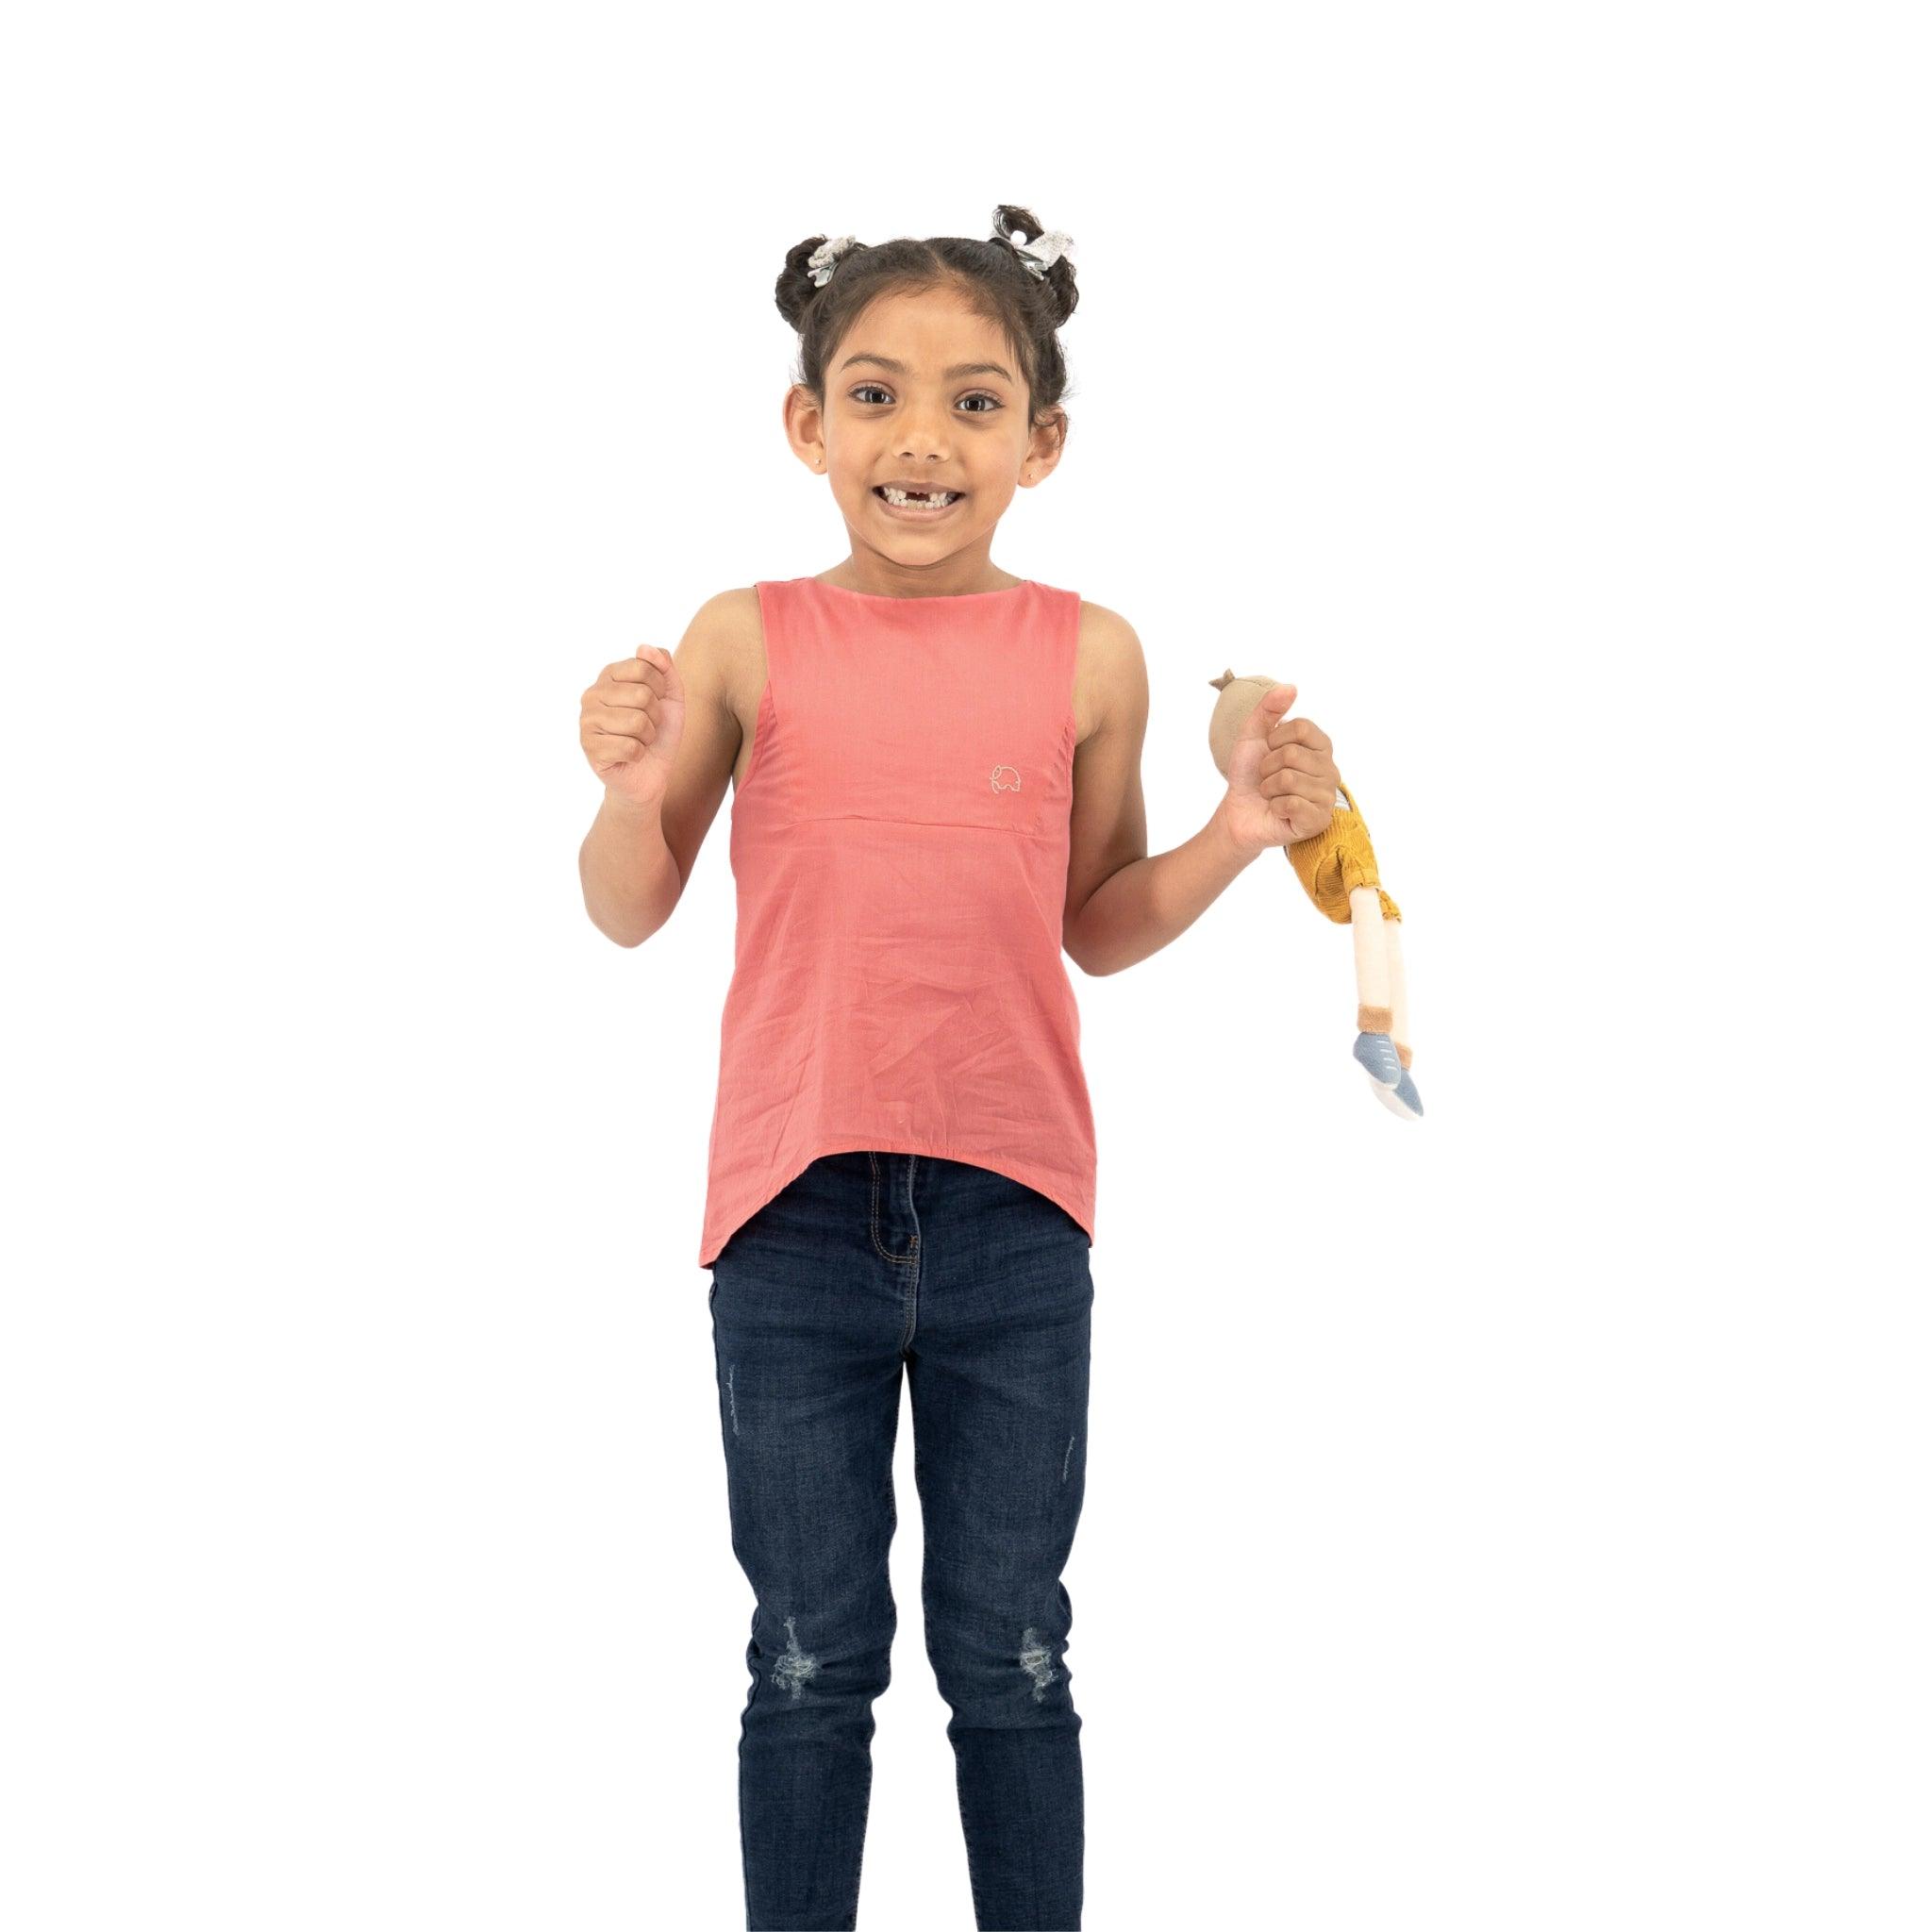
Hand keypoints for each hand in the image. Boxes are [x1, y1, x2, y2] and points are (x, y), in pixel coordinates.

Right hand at [580, 644, 682, 809]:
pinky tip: (630, 756)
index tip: (657, 703)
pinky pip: (629, 746)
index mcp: (609, 676)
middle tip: (648, 727)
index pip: (642, 666)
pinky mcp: (589, 748)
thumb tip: (644, 646)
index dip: (660, 689)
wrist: (650, 774)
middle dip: (655, 716)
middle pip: (641, 694)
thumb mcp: (671, 698)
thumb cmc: (659, 734)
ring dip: (648, 736)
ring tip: (639, 741)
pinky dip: (638, 754)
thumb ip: (664, 668)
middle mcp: (592, 695)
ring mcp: (586, 721)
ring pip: (636, 721)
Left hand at [1218, 684, 1340, 856]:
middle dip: (1267, 767)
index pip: (1301, 728)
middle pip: (1292, 754)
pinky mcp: (1318, 820)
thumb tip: (1291, 687)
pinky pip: (1292, 803)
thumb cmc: (1250, 774)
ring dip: (1269, 788)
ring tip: (1272, 795)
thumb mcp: (1253, 734)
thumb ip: (1269, 708)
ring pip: (1289, 779)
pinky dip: (1275, 806)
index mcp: (1321, 746)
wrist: (1238, 812)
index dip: (1275, 739)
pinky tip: (1278, 811)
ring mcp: (1327, 796)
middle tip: (1268, 778)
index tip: (1269, 751)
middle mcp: (1330, 770)